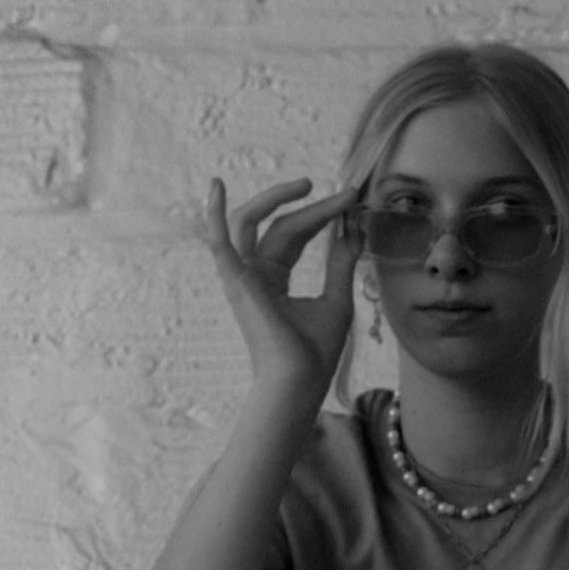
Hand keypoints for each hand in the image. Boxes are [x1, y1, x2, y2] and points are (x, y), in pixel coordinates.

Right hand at [205, 176, 362, 401]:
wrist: (301, 384)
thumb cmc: (315, 354)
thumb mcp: (336, 300)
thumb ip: (340, 264)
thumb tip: (354, 232)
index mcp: (273, 277)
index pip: (294, 233)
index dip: (321, 215)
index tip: (350, 200)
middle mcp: (253, 272)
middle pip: (280, 225)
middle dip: (314, 208)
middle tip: (345, 194)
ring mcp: (241, 277)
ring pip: (249, 222)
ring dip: (274, 199)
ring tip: (306, 185)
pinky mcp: (236, 283)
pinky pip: (218, 243)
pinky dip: (214, 216)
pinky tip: (216, 187)